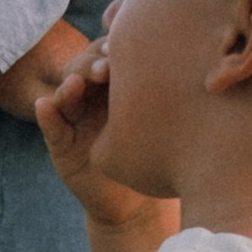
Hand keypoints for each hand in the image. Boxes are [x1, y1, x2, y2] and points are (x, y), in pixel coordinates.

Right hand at [33, 47, 179, 251]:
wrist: (137, 201)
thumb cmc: (159, 155)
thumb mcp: (167, 122)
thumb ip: (175, 96)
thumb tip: (208, 66)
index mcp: (120, 82)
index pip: (113, 54)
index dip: (117, 49)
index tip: (126, 51)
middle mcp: (95, 94)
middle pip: (86, 66)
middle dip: (93, 64)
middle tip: (107, 68)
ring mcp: (75, 116)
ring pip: (67, 91)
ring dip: (70, 84)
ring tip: (77, 83)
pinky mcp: (61, 142)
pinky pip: (51, 125)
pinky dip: (46, 114)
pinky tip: (43, 106)